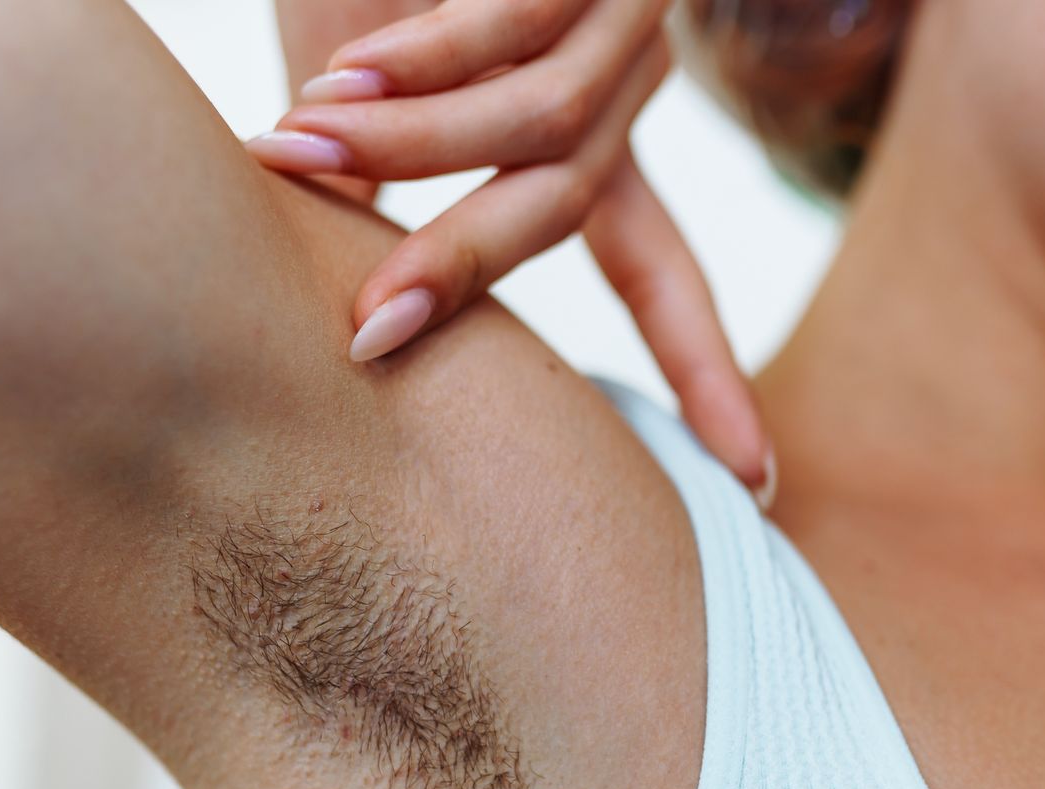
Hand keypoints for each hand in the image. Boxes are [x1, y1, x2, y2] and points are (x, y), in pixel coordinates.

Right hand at [244, 0, 773, 498]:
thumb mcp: (364, 78)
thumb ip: (371, 187)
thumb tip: (342, 317)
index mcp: (597, 128)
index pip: (659, 271)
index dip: (699, 370)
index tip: (756, 483)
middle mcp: (627, 74)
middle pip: (575, 209)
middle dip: (463, 272)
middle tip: (368, 336)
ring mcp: (614, 2)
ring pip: (542, 124)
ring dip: (411, 147)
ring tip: (288, 148)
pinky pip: (506, 22)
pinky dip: (418, 58)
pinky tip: (335, 71)